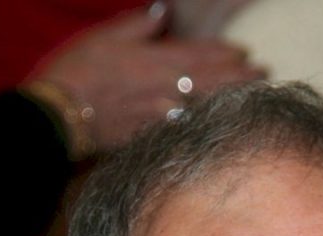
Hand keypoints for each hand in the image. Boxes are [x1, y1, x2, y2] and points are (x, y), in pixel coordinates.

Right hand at [28, 7, 265, 151]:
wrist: (58, 115)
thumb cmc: (78, 70)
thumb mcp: (106, 36)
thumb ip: (139, 25)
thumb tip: (163, 12)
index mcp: (157, 60)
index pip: (202, 55)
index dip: (226, 53)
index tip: (246, 53)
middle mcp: (166, 89)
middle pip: (212, 81)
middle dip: (240, 77)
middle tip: (264, 73)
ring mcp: (162, 115)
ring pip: (206, 106)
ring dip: (231, 100)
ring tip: (253, 98)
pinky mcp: (153, 136)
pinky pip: (187, 130)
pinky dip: (206, 126)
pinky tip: (219, 125)